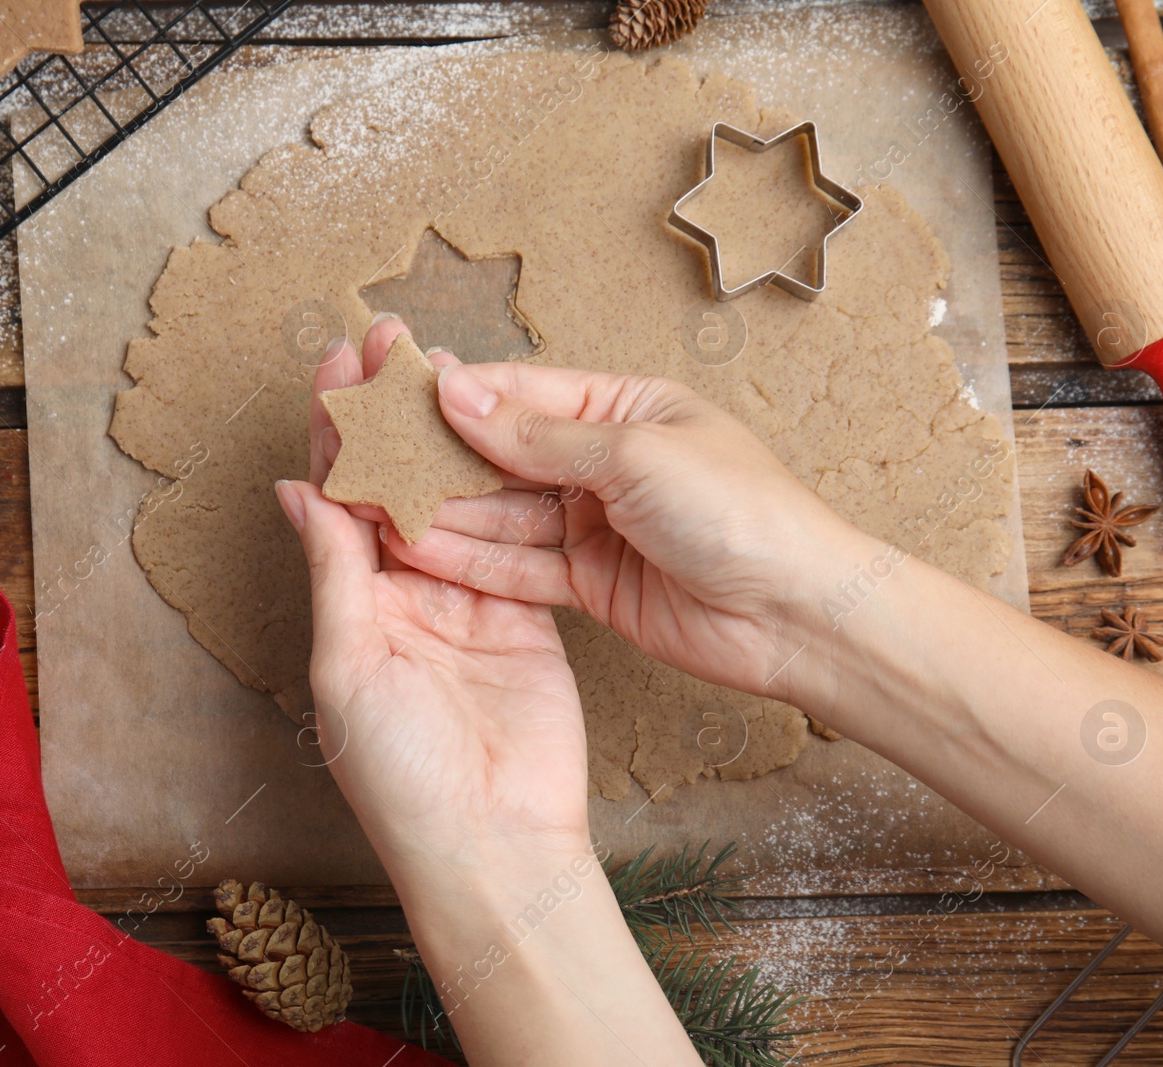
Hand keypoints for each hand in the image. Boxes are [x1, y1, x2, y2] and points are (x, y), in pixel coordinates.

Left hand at [277, 319, 703, 1066]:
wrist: (494, 842)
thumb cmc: (402, 775)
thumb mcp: (349, 666)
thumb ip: (336, 572)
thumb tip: (299, 487)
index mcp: (347, 604)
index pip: (337, 496)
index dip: (338, 427)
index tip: (341, 360)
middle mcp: (401, 594)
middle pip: (394, 482)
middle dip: (391, 411)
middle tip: (395, 337)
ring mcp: (466, 601)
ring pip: (453, 499)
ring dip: (449, 433)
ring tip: (449, 365)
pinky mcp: (524, 613)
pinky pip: (511, 537)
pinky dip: (505, 486)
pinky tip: (502, 433)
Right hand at [380, 360, 874, 704]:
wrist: (796, 613)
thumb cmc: (741, 512)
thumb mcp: (634, 455)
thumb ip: (538, 435)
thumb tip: (459, 391)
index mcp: (626, 409)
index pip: (523, 396)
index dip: (457, 395)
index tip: (391, 391)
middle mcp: (606, 464)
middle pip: (504, 456)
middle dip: (438, 457)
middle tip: (366, 453)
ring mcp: (597, 526)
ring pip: (504, 515)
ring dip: (444, 512)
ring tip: (374, 503)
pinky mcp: (592, 584)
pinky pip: (520, 567)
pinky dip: (472, 561)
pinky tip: (417, 551)